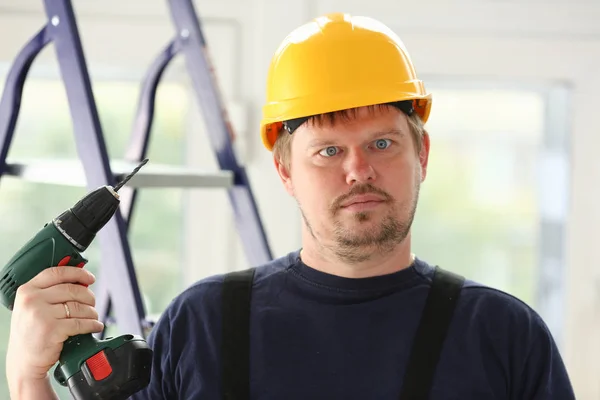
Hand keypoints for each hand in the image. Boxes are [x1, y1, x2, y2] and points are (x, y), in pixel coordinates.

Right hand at [6, 265, 103, 386]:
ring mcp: (41, 315)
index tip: (90, 278)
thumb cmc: (31, 333)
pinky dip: (92, 324)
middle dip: (88, 296)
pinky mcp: (52, 330)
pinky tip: (95, 326)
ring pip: (78, 307)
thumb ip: (49, 293)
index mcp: (27, 291)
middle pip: (72, 289)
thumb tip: (81, 282)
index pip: (57, 273)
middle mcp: (32, 300)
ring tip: (93, 316)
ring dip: (91, 312)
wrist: (23, 362)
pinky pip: (80, 323)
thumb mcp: (31, 307)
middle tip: (92, 302)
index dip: (78, 273)